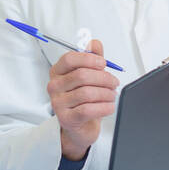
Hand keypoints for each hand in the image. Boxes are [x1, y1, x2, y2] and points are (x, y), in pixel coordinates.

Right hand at [48, 39, 118, 159]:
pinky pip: (88, 110)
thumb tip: (93, 42)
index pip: (70, 59)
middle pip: (82, 75)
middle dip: (104, 78)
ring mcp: (58, 103)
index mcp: (58, 72)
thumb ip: (92, 58)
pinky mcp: (66, 119)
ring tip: (112, 95)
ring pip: (87, 93)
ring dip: (106, 94)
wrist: (79, 127)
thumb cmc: (83, 99)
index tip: (103, 64)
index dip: (89, 59)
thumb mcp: (88, 76)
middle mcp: (54, 86)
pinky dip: (104, 107)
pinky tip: (110, 106)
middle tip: (114, 83)